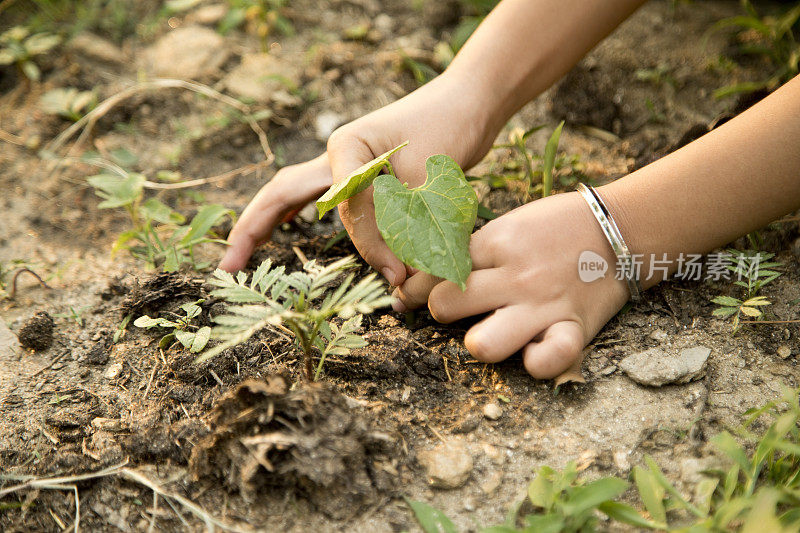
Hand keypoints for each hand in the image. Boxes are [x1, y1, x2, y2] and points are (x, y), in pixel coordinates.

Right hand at [220, 73, 498, 278]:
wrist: (471, 103)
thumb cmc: (450, 129)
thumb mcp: (426, 181)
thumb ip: (403, 227)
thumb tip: (395, 279)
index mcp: (347, 149)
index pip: (347, 212)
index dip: (371, 248)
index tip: (399, 275)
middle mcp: (337, 155)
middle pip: (281, 194)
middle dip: (252, 229)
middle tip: (227, 267)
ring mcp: (345, 163)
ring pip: (297, 197)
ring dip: (274, 225)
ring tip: (242, 255)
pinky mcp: (361, 173)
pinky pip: (318, 197)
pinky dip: (297, 213)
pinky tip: (287, 227)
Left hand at [392, 191, 629, 378]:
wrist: (620, 227)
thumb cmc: (556, 226)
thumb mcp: (510, 224)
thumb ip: (472, 249)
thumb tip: (423, 275)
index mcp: (495, 243)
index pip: (435, 270)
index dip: (416, 286)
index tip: (409, 295)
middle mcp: (513, 276)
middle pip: (446, 305)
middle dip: (439, 311)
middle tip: (453, 310)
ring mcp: (542, 305)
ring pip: (485, 342)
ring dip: (478, 343)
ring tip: (483, 337)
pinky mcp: (573, 327)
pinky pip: (549, 359)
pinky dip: (537, 363)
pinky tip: (530, 355)